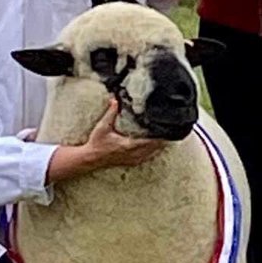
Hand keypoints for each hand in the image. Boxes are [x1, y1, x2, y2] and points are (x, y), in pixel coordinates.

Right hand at [48, 98, 165, 181]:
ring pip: (150, 155)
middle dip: (162, 142)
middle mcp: (132, 154)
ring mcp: (131, 160)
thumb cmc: (96, 143)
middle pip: (153, 149)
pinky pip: (145, 159)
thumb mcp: (102, 126)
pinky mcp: (130, 162)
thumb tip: (114, 100)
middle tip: (170, 134)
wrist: (91, 158)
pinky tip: (156, 150)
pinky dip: (152, 154)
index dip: (158, 138)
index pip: (148, 142)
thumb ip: (110, 113)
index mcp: (128, 145)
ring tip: (167, 141)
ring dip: (158, 148)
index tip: (166, 132)